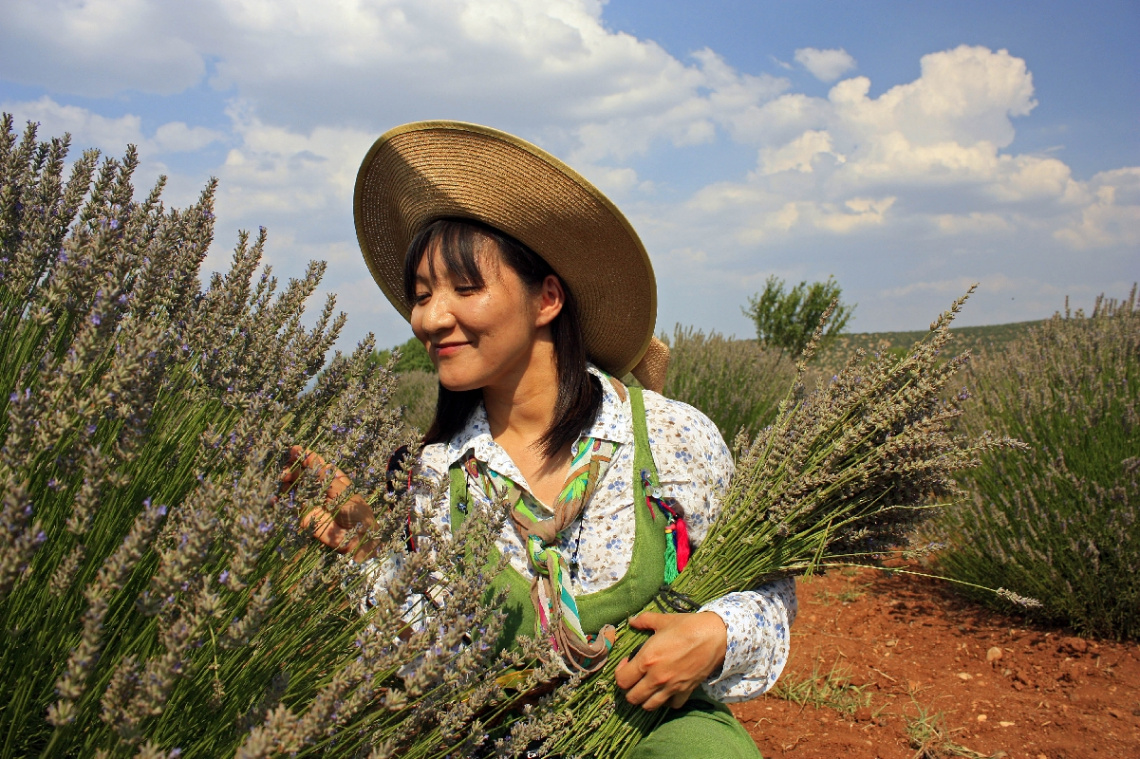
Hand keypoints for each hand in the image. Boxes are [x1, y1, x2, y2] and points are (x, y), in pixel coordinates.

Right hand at [280, 445, 378, 561]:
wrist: (356, 539)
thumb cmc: (357, 512)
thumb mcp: (342, 491)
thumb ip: (324, 477)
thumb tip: (310, 458)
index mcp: (333, 479)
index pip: (317, 464)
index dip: (306, 456)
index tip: (295, 450)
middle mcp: (320, 488)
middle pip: (303, 474)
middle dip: (293, 469)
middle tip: (287, 470)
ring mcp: (311, 501)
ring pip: (294, 486)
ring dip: (286, 481)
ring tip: (283, 479)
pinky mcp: (304, 515)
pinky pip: (290, 505)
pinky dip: (281, 500)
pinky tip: (275, 496)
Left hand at [614, 611, 727, 709]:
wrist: (715, 636)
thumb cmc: (688, 626)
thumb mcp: (663, 620)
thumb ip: (644, 621)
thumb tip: (632, 621)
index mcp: (646, 660)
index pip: (621, 680)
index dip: (620, 673)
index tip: (626, 665)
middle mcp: (656, 677)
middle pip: (632, 698)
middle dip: (630, 690)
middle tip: (635, 678)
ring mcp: (671, 687)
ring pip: (649, 706)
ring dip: (645, 698)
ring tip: (648, 686)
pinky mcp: (686, 691)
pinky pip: (672, 705)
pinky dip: (667, 701)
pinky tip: (667, 690)